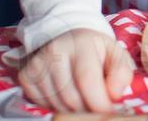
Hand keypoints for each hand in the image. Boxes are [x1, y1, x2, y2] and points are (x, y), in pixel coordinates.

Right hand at [17, 27, 134, 112]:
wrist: (66, 36)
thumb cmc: (95, 50)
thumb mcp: (115, 54)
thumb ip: (122, 73)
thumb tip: (114, 95)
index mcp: (81, 44)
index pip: (87, 80)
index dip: (99, 102)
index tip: (108, 111)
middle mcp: (55, 51)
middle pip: (71, 98)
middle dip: (87, 110)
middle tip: (96, 107)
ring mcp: (37, 64)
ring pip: (56, 105)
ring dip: (72, 110)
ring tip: (82, 98)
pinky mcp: (26, 75)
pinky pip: (41, 104)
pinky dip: (55, 106)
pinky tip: (64, 94)